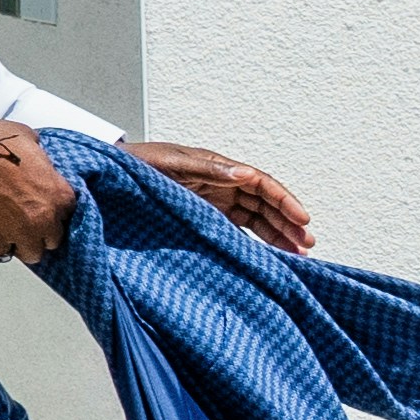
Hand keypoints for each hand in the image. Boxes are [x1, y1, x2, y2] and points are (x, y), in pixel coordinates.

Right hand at [0, 114, 81, 265]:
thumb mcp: (29, 140)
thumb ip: (40, 159)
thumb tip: (35, 160)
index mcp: (59, 194)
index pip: (68, 215)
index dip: (53, 210)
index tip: (41, 207)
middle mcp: (45, 217)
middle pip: (53, 239)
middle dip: (40, 231)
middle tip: (25, 220)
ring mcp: (20, 231)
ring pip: (31, 254)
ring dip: (21, 243)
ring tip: (9, 230)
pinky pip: (1, 252)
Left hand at [129, 139, 319, 253]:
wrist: (110, 178)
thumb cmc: (137, 166)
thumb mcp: (171, 164)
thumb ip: (207, 169)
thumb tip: (245, 173)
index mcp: (217, 167)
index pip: (261, 183)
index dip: (285, 200)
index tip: (304, 220)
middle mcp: (221, 182)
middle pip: (265, 202)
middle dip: (288, 222)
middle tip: (309, 244)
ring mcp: (215, 200)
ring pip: (256, 217)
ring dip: (278, 234)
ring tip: (299, 254)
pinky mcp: (205, 215)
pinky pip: (239, 228)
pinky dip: (256, 241)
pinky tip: (270, 256)